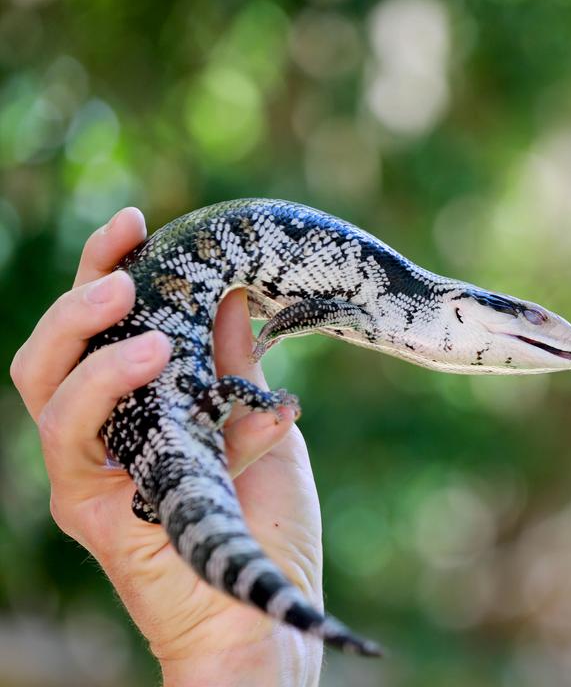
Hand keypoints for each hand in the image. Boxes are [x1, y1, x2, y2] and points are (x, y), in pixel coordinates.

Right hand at [9, 207, 323, 683]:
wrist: (269, 604)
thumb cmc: (264, 518)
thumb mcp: (259, 421)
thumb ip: (236, 366)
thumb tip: (233, 293)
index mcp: (137, 407)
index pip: (100, 328)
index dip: (107, 269)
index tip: (138, 220)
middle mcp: (100, 436)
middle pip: (54, 350)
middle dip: (80, 290)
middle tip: (126, 252)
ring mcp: (88, 474)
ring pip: (47, 391)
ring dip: (87, 341)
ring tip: (137, 308)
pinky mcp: (91, 511)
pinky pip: (78, 444)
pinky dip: (109, 393)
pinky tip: (154, 359)